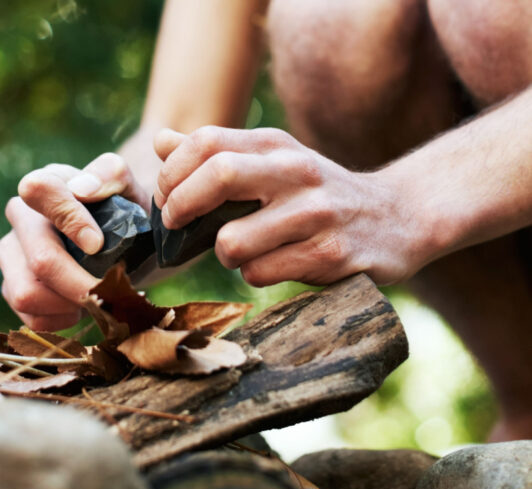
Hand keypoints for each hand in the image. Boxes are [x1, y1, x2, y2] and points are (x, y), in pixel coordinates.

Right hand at [0, 153, 150, 329]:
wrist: (124, 244)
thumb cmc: (125, 213)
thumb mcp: (128, 187)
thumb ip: (111, 174)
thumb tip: (82, 189)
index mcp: (47, 184)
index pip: (39, 191)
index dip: (69, 220)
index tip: (98, 244)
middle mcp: (20, 216)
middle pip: (40, 259)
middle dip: (81, 283)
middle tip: (112, 293)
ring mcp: (10, 254)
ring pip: (27, 294)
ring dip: (70, 304)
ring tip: (95, 297)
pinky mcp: (11, 287)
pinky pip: (30, 317)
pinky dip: (62, 320)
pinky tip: (79, 306)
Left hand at [153, 126, 425, 285]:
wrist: (399, 217)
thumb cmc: (318, 192)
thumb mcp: (274, 161)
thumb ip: (218, 153)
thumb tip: (161, 141)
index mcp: (275, 145)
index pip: (206, 141)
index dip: (172, 172)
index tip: (166, 198)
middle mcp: (296, 171)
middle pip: (219, 176)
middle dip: (182, 206)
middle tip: (176, 224)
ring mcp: (315, 213)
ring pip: (233, 242)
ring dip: (224, 254)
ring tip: (241, 251)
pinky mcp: (331, 254)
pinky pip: (261, 273)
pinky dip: (255, 274)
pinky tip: (274, 264)